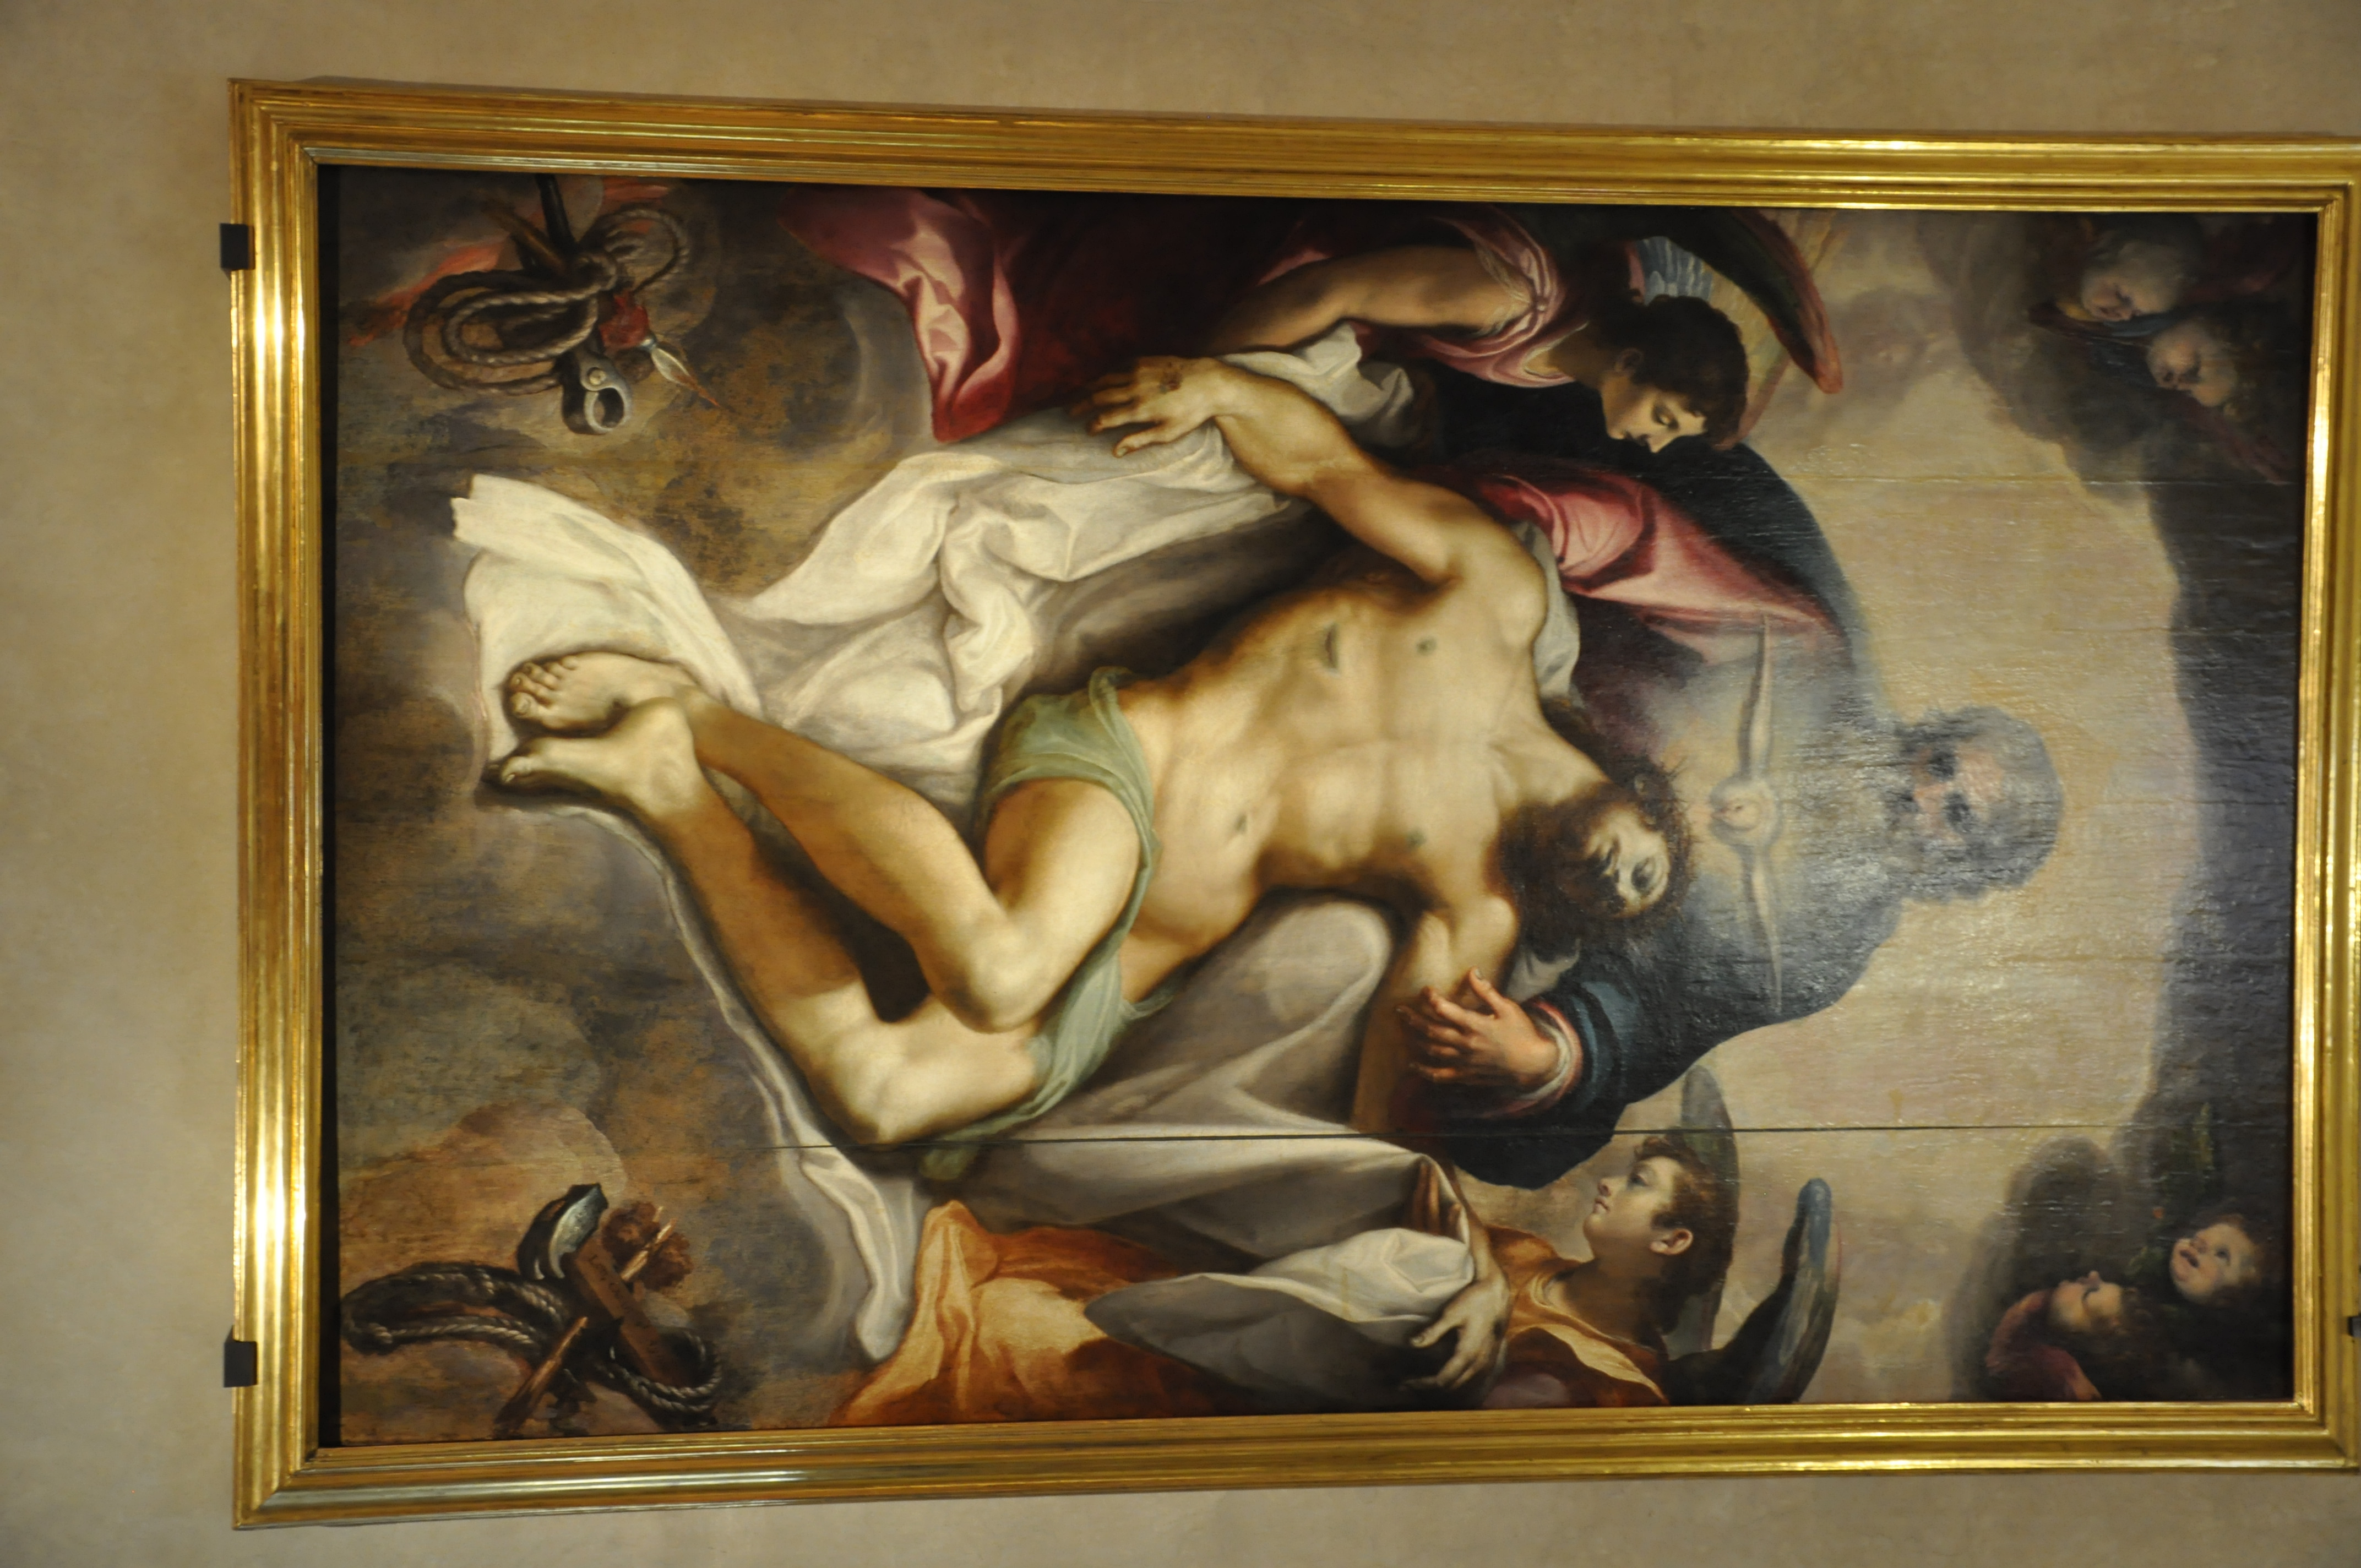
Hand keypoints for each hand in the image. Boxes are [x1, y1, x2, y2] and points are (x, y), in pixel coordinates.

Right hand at [1071, 357, 1230, 455]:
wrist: (1209, 382)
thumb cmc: (1191, 412)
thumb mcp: (1168, 433)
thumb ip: (1139, 441)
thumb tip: (1115, 452)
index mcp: (1139, 409)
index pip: (1105, 419)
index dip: (1092, 425)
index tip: (1087, 430)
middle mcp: (1134, 388)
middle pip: (1098, 396)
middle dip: (1081, 405)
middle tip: (1069, 412)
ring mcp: (1138, 371)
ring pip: (1104, 379)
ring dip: (1088, 388)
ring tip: (1077, 395)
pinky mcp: (1144, 360)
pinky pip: (1118, 368)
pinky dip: (1106, 375)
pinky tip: (1101, 381)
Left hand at [1398, 970, 1566, 1092]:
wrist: (1533, 1065)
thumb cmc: (1522, 1033)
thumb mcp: (1508, 1008)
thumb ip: (1487, 991)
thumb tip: (1472, 971)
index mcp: (1476, 1025)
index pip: (1445, 1010)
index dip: (1431, 998)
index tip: (1425, 990)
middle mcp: (1466, 1044)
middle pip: (1432, 1031)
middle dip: (1413, 1019)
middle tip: (1399, 1009)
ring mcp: (1465, 1061)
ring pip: (1432, 1050)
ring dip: (1415, 1039)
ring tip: (1403, 1029)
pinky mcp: (1466, 1075)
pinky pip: (1441, 1075)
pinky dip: (1424, 1071)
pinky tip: (1412, 1066)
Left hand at [1405, 1268, 1511, 1393]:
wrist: (1498, 1296)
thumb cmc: (1474, 1302)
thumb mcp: (1451, 1314)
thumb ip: (1432, 1332)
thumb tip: (1411, 1344)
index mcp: (1468, 1354)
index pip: (1442, 1380)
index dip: (1423, 1384)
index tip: (1406, 1382)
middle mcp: (1479, 1365)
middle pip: (1451, 1387)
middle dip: (1430, 1387)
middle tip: (1410, 1382)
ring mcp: (1487, 1365)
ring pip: (1462, 1386)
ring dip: (1444, 1386)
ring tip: (1424, 1381)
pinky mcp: (1491, 1361)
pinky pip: (1472, 1380)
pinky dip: (1456, 1381)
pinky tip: (1445, 1374)